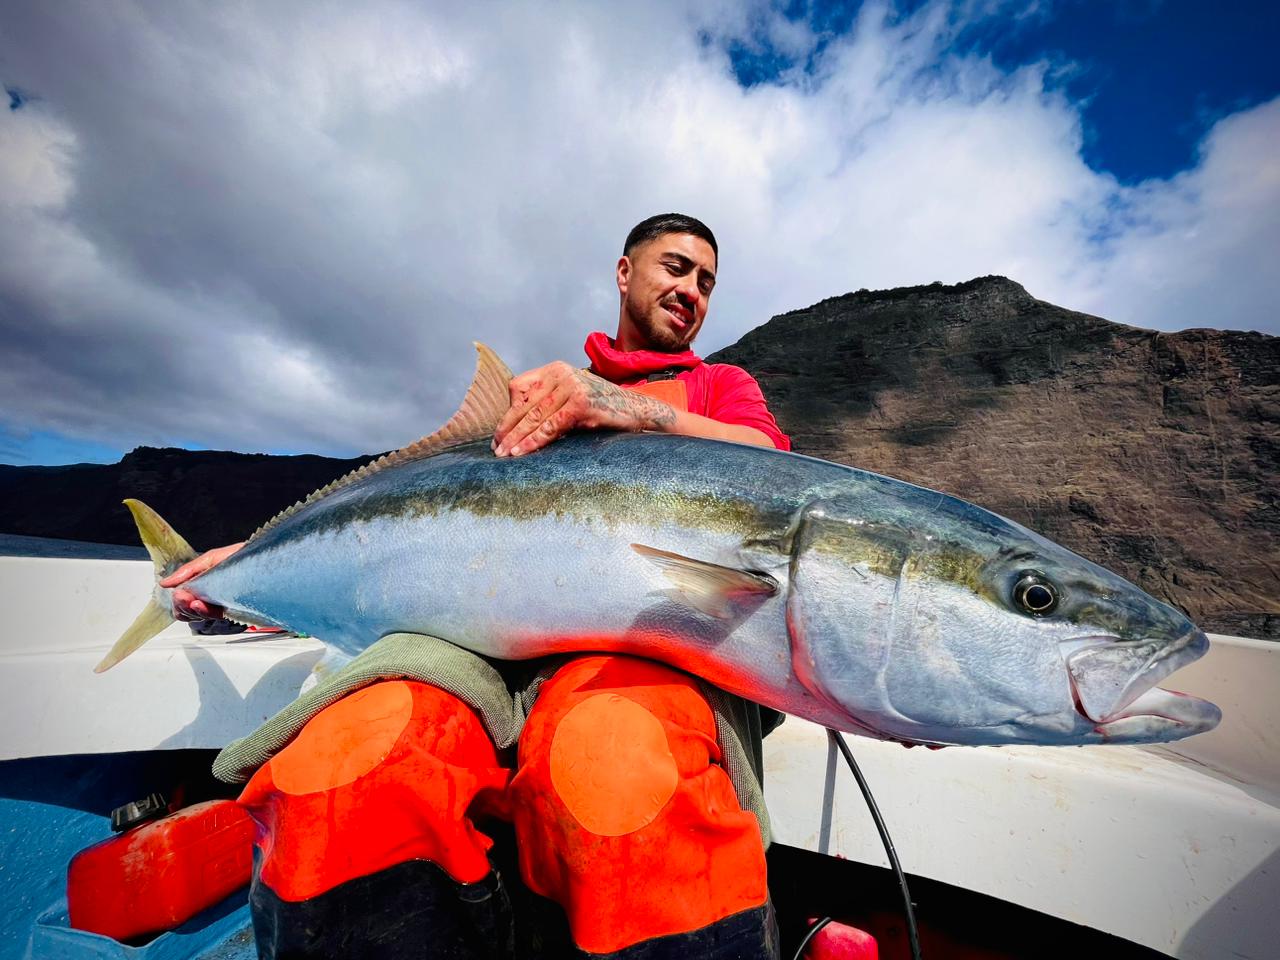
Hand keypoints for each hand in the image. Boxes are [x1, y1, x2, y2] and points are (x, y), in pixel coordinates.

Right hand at [159, 542, 244, 619]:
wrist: (269, 560)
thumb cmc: (243, 557)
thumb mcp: (212, 558)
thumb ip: (188, 571)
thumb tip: (165, 583)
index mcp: (203, 584)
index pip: (182, 601)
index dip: (179, 600)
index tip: (181, 595)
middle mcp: (210, 597)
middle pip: (186, 611)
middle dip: (184, 606)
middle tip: (187, 598)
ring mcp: (221, 605)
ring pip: (198, 617)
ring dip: (194, 610)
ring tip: (196, 602)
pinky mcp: (233, 611)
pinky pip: (213, 618)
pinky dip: (205, 612)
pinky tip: (202, 605)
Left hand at [492, 361, 675, 456]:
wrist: (637, 411)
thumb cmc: (603, 409)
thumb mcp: (571, 398)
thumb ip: (548, 402)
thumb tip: (516, 425)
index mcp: (556, 369)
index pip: (519, 387)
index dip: (508, 411)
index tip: (500, 432)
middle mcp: (562, 373)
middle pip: (524, 404)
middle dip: (507, 428)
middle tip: (495, 448)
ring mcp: (572, 387)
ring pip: (535, 417)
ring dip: (516, 438)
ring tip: (504, 454)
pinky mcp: (581, 403)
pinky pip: (550, 427)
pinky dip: (534, 441)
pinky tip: (521, 452)